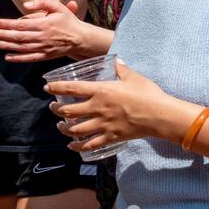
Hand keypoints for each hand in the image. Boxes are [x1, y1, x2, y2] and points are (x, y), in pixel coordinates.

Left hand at [0, 0, 87, 62]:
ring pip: (22, 48)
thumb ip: (42, 2)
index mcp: (45, 24)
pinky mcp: (45, 56)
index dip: (7, 24)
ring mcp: (44, 48)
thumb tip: (25, 5)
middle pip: (19, 37)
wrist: (81, 38)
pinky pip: (29, 58)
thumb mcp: (58, 6)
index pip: (22, 25)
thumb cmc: (68, 21)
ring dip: (7, 46)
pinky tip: (8, 56)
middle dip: (2, 35)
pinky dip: (18, 58)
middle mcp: (43, 37)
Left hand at [46, 59, 176, 153]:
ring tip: (60, 126)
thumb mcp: (134, 77)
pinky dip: (78, 147)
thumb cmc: (148, 93)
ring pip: (75, 130)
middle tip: (54, 108)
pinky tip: (72, 146)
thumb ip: (122, 69)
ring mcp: (103, 124)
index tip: (48, 87)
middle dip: (57, 110)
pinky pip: (89, 145)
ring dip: (64, 129)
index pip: (72, 88)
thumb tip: (117, 61)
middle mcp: (98, 108)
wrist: (160, 115)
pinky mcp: (110, 137)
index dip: (56, 87)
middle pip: (68, 111)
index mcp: (101, 91)